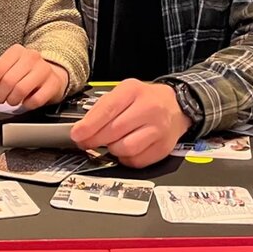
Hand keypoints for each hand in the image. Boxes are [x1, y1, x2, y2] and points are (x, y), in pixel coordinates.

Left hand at [0, 44, 68, 110]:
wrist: (53, 73)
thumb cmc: (27, 72)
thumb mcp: (9, 68)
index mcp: (16, 51)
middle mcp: (31, 57)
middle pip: (8, 81)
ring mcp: (44, 70)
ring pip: (20, 90)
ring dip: (12, 101)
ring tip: (12, 100)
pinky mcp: (53, 83)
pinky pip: (35, 100)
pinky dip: (27, 105)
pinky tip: (26, 101)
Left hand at [69, 79, 191, 167]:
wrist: (176, 106)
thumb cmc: (145, 99)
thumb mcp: (124, 92)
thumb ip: (103, 107)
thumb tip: (82, 128)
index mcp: (134, 91)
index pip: (108, 110)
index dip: (89, 125)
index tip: (77, 135)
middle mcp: (149, 108)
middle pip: (114, 131)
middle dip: (95, 140)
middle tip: (86, 142)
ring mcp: (159, 129)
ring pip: (126, 148)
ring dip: (111, 149)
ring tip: (109, 143)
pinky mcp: (163, 147)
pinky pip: (137, 161)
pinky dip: (125, 159)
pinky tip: (124, 150)